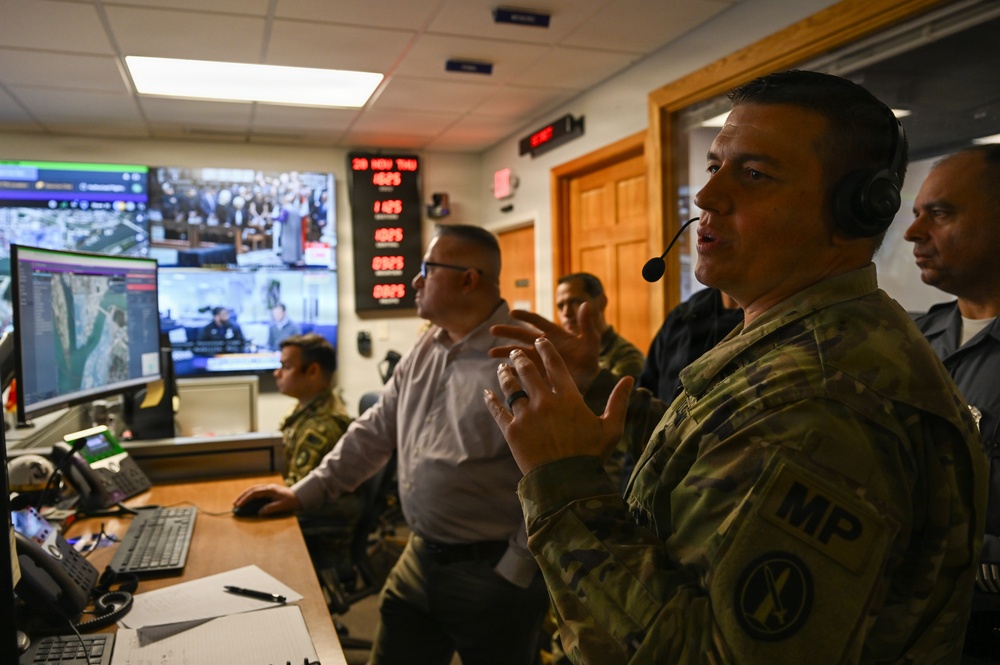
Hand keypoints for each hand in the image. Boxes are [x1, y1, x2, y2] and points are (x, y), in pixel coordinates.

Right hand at [233, 484, 300, 515]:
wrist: (300, 497)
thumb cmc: (292, 501)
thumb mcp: (282, 506)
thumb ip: (271, 508)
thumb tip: (259, 512)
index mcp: (270, 490)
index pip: (254, 493)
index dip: (245, 499)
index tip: (239, 505)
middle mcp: (268, 487)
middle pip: (252, 490)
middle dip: (242, 496)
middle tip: (234, 504)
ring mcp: (268, 488)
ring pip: (253, 490)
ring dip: (245, 495)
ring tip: (238, 502)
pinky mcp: (269, 491)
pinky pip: (257, 492)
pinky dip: (250, 495)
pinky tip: (247, 500)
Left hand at [483, 337, 632, 473]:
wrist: (567, 484)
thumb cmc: (591, 457)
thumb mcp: (611, 429)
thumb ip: (619, 401)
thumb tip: (630, 378)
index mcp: (568, 398)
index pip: (555, 365)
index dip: (546, 350)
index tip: (540, 341)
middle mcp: (544, 402)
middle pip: (528, 371)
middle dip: (520, 358)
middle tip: (515, 353)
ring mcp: (526, 416)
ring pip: (510, 387)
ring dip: (505, 374)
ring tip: (502, 367)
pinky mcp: (511, 431)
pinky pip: (498, 410)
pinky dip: (491, 400)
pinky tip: (487, 393)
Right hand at [490, 303, 601, 391]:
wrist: (589, 382)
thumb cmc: (590, 360)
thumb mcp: (591, 341)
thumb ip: (587, 324)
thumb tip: (585, 303)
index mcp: (554, 333)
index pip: (537, 321)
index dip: (525, 316)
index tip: (512, 313)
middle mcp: (542, 344)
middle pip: (521, 335)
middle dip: (507, 332)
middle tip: (493, 330)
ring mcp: (538, 359)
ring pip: (518, 353)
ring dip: (504, 352)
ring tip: (491, 353)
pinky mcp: (536, 373)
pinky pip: (521, 371)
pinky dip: (512, 371)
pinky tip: (503, 372)